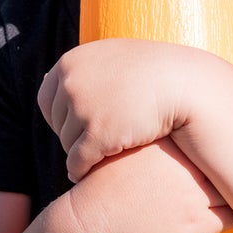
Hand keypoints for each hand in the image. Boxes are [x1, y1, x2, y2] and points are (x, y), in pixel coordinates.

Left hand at [39, 40, 206, 181]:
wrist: (186, 85)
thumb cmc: (155, 73)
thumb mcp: (114, 58)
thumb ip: (85, 68)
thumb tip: (51, 75)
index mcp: (71, 62)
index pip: (46, 100)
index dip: (61, 116)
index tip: (77, 125)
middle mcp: (72, 83)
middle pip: (57, 124)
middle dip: (73, 134)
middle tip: (97, 139)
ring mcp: (83, 109)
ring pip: (68, 145)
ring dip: (83, 151)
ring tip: (106, 150)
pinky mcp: (97, 136)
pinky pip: (77, 162)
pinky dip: (80, 170)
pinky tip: (89, 174)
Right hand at [68, 138, 232, 232]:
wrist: (92, 224)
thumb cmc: (106, 185)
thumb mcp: (128, 148)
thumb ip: (152, 136)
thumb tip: (167, 120)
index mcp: (170, 146)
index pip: (209, 133)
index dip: (229, 128)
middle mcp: (186, 168)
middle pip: (227, 156)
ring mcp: (194, 198)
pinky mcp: (196, 225)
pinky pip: (232, 217)